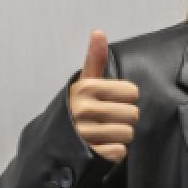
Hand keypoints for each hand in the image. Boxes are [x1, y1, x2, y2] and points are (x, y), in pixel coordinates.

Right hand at [68, 30, 138, 162]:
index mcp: (87, 88)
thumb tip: (98, 32)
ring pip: (128, 134)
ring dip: (118, 136)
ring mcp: (87, 133)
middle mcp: (85, 109)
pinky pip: (120, 152)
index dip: (124, 98)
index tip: (110, 101)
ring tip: (102, 133)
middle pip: (133, 114)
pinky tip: (100, 146)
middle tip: (106, 119)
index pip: (132, 92)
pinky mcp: (91, 154)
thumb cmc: (76, 107)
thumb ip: (95, 59)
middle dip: (122, 118)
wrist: (54, 140)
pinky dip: (112, 152)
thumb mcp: (84, 82)